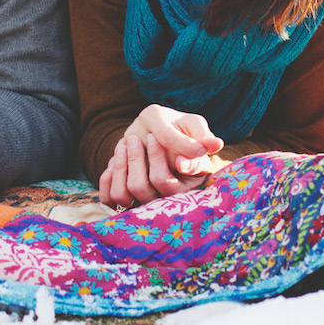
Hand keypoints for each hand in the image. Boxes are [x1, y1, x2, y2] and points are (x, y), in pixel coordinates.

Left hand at [97, 104, 223, 208]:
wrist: (156, 129)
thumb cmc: (178, 127)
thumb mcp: (191, 124)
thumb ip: (201, 135)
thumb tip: (215, 145)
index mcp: (187, 186)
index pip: (168, 185)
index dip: (159, 160)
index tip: (157, 137)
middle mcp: (165, 200)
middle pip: (143, 189)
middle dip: (138, 157)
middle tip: (144, 136)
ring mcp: (144, 200)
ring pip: (124, 195)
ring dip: (121, 165)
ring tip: (127, 143)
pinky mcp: (126, 197)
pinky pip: (108, 198)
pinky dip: (108, 177)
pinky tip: (117, 160)